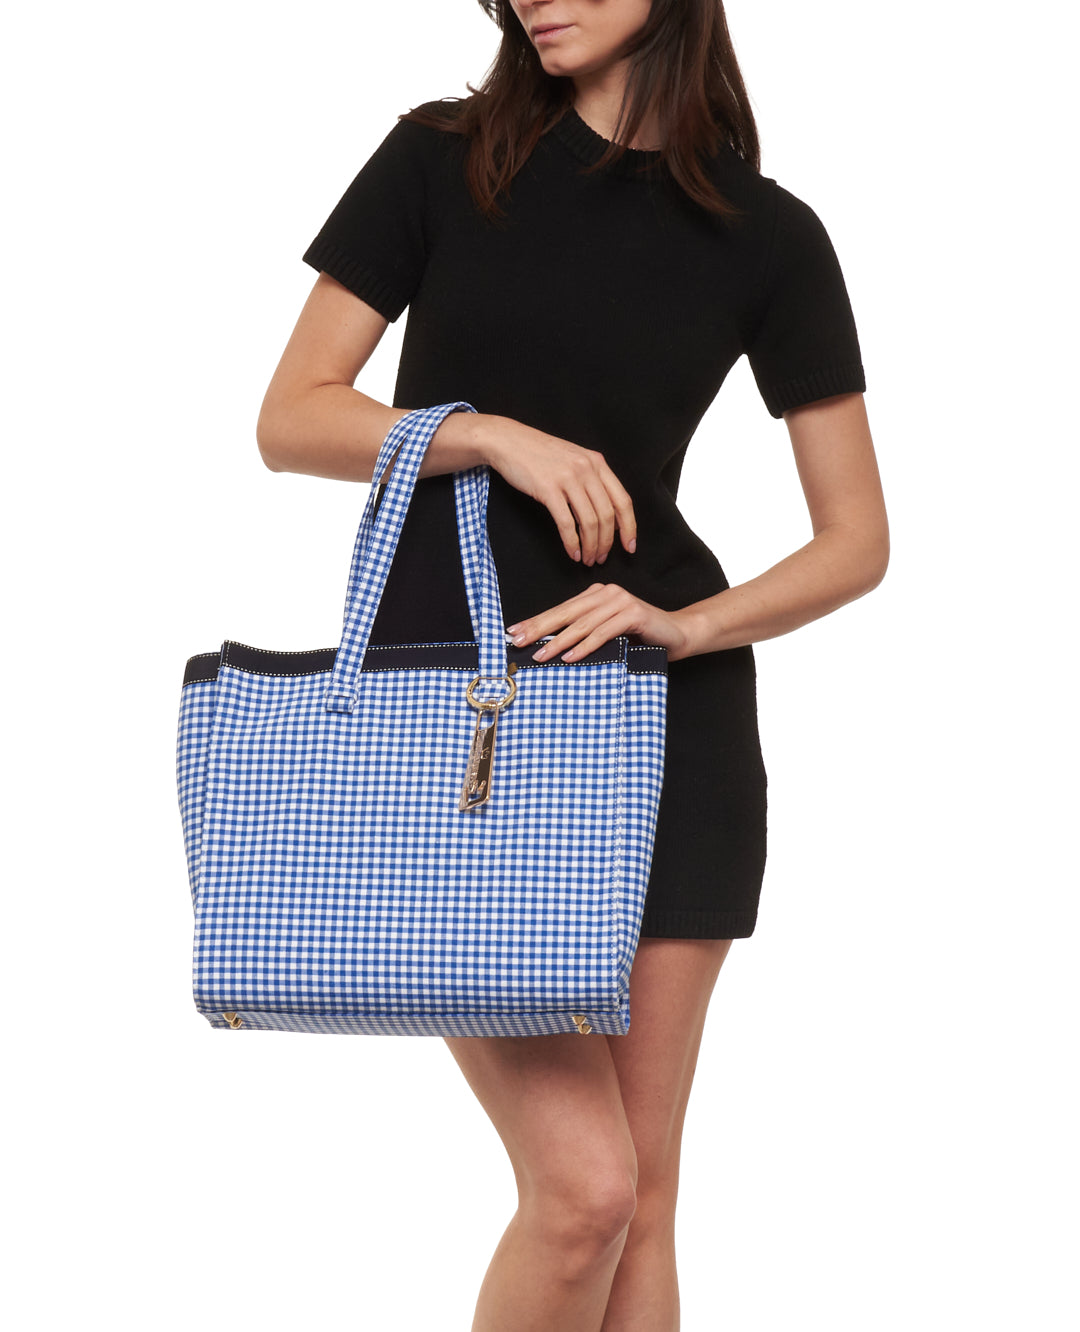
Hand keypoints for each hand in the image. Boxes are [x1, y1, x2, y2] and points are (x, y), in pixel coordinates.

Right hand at [480, 417, 637, 565]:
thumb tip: (605, 513)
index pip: (623, 500)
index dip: (629, 527)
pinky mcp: (548, 489)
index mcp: (597, 463)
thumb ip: (592, 481)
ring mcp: (568, 478)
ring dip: (590, 546)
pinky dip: (572, 542)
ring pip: (589, 521)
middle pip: (607, 515)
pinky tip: (572, 552)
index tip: (629, 546)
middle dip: (607, 543)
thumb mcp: (574, 460)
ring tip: (587, 558)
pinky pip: (566, 523)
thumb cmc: (540, 454)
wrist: (510, 441)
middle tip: (601, 558)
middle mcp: (587, 469)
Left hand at [506, 583, 697, 664]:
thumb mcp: (607, 635)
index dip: (536, 621)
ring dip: (559, 641)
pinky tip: (571, 657)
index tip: (513, 633)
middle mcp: (606, 593)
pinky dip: (586, 646)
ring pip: (583, 624)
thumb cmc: (640, 638)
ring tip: (541, 655)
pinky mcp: (633, 613)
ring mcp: (620, 601)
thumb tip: (548, 648)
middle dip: (540, 628)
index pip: (561, 610)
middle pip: (566, 613)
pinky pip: (604, 632)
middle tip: (518, 641)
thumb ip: (584, 635)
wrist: (677, 634)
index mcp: (596, 595)